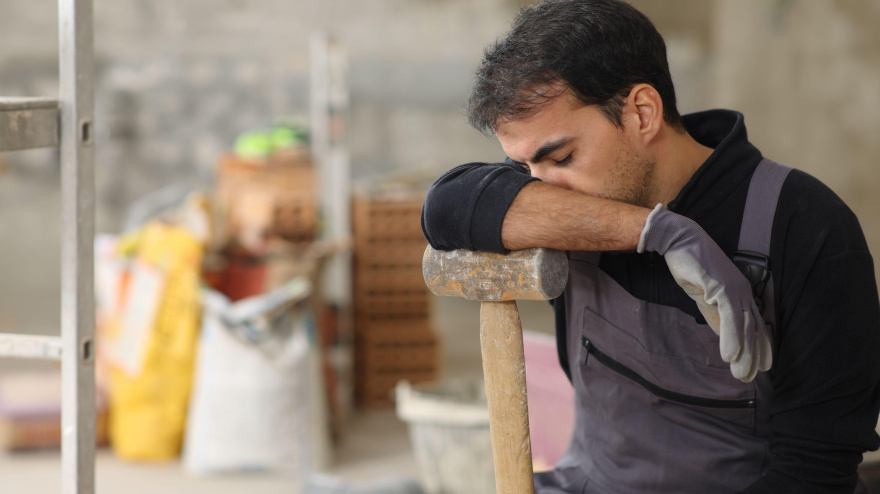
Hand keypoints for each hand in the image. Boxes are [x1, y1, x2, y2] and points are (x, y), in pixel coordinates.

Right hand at [638, 204, 771, 381]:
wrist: (679, 240)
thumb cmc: (691, 266)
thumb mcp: (704, 297)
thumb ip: (715, 315)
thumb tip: (724, 335)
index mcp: (740, 293)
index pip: (754, 324)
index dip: (759, 347)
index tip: (761, 367)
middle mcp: (742, 292)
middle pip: (753, 328)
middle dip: (753, 355)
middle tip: (749, 377)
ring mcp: (734, 289)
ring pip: (744, 326)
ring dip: (744, 352)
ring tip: (741, 373)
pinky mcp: (721, 287)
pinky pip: (729, 316)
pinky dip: (731, 337)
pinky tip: (729, 356)